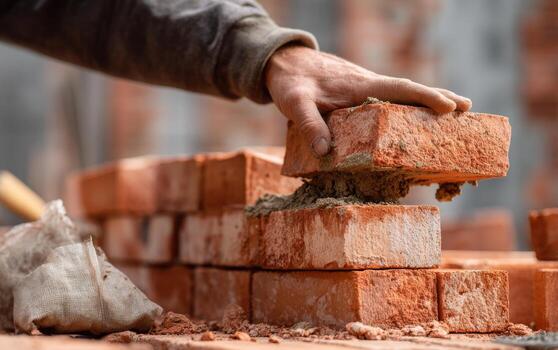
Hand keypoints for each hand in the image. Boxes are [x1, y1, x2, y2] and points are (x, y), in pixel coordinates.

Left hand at [265, 45, 471, 156]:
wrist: (284, 63)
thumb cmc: (290, 82)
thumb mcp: (295, 104)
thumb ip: (308, 125)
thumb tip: (326, 152)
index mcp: (358, 85)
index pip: (398, 89)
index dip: (423, 97)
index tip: (448, 107)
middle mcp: (367, 83)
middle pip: (408, 91)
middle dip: (438, 98)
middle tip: (467, 109)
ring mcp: (365, 87)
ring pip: (401, 94)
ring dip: (426, 102)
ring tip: (454, 113)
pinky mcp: (359, 93)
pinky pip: (390, 99)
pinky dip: (408, 105)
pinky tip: (415, 116)